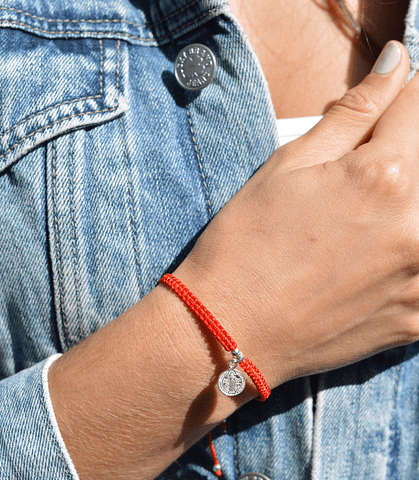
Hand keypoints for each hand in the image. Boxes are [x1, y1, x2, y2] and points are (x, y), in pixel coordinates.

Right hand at [176, 41, 418, 389]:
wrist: (227, 328)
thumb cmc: (244, 246)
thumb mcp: (286, 168)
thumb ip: (352, 114)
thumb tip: (398, 64)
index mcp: (384, 179)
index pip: (418, 107)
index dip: (401, 98)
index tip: (389, 104)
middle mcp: (417, 228)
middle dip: (397, 156)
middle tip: (354, 178)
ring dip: (401, 204)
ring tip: (352, 223)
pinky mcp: (417, 318)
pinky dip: (406, 254)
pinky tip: (364, 259)